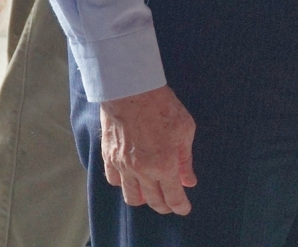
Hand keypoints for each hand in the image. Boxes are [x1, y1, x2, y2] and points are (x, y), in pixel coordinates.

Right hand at [100, 84, 196, 214]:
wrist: (131, 89)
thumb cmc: (162, 105)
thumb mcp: (185, 129)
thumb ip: (185, 159)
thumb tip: (188, 181)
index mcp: (165, 165)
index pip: (173, 197)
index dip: (180, 207)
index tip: (184, 209)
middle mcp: (143, 171)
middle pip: (154, 201)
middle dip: (165, 206)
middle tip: (170, 204)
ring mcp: (123, 166)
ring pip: (131, 197)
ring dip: (143, 200)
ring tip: (150, 194)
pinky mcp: (109, 157)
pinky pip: (113, 181)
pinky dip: (123, 184)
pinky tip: (131, 179)